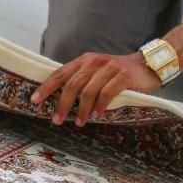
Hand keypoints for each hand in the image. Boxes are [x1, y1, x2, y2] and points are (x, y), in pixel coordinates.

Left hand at [30, 52, 161, 126]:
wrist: (147, 65)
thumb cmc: (118, 73)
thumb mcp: (97, 71)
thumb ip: (82, 79)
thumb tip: (61, 99)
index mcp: (85, 60)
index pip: (61, 73)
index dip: (47, 86)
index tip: (35, 100)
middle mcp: (95, 62)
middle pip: (72, 84)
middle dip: (62, 104)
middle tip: (57, 120)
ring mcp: (109, 68)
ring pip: (88, 91)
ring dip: (82, 110)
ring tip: (79, 122)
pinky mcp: (123, 76)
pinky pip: (107, 93)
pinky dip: (100, 106)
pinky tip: (97, 115)